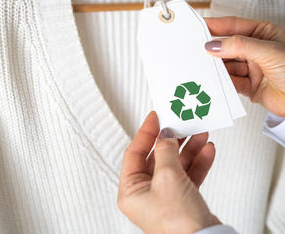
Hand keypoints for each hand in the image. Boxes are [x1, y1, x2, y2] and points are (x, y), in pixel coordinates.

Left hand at [117, 111, 219, 233]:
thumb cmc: (178, 222)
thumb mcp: (167, 177)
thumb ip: (165, 152)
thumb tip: (165, 135)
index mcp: (130, 190)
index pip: (134, 153)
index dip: (146, 133)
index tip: (156, 117)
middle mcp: (144, 194)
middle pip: (156, 158)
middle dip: (172, 140)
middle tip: (182, 124)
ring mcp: (164, 197)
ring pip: (174, 165)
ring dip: (188, 149)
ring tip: (200, 134)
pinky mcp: (182, 201)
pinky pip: (187, 176)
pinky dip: (197, 163)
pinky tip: (207, 150)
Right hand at [204, 17, 284, 116]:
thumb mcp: (268, 51)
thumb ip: (239, 46)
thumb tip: (213, 44)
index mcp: (263, 34)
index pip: (234, 26)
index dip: (216, 25)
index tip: (198, 25)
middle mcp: (255, 50)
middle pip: (227, 47)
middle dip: (212, 49)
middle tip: (195, 49)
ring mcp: (251, 68)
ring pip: (226, 65)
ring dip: (215, 67)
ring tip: (202, 66)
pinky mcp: (248, 86)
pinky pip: (230, 81)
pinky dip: (221, 82)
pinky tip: (214, 80)